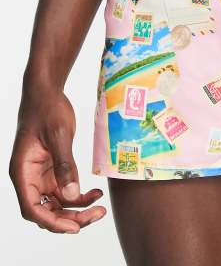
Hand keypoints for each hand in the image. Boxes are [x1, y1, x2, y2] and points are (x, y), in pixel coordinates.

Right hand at [10, 86, 105, 233]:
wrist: (47, 92)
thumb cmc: (48, 109)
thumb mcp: (59, 135)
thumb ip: (65, 166)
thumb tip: (72, 196)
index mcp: (22, 171)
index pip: (31, 208)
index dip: (51, 222)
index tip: (74, 227)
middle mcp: (28, 177)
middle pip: (45, 210)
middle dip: (69, 218)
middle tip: (96, 216)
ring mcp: (40, 174)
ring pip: (56, 203)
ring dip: (76, 209)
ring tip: (99, 208)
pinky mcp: (52, 168)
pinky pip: (64, 189)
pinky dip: (78, 194)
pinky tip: (95, 193)